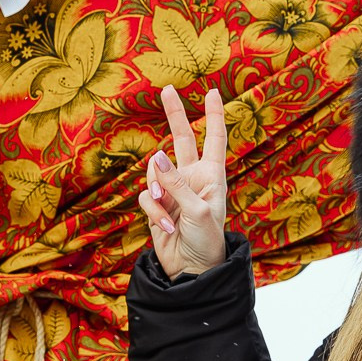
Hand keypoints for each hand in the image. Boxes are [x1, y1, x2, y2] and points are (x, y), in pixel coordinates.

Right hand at [138, 84, 229, 277]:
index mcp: (211, 176)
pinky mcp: (157, 206)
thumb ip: (176, 182)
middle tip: (167, 90)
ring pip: (155, 172)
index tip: (211, 92)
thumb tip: (156, 154)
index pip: (214, 139)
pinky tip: (165, 227)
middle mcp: (192, 178)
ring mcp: (173, 191)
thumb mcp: (197, 210)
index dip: (214, 115)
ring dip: (157, 190)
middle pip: (182, 139)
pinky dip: (153, 211)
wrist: (193, 270)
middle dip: (174, 115)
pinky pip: (146, 197)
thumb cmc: (206, 241)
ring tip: (167, 213)